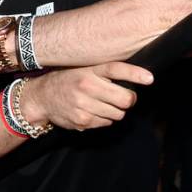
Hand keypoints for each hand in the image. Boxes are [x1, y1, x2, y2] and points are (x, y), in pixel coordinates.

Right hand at [21, 62, 152, 130]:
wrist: (41, 97)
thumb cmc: (66, 81)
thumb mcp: (82, 70)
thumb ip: (103, 73)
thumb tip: (132, 78)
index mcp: (88, 71)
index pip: (115, 69)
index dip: (135, 74)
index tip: (149, 78)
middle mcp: (87, 87)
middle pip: (124, 99)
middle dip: (128, 100)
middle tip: (123, 97)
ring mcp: (84, 105)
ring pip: (118, 114)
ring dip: (115, 110)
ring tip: (102, 103)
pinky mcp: (83, 121)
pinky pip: (107, 123)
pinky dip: (104, 119)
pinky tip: (92, 111)